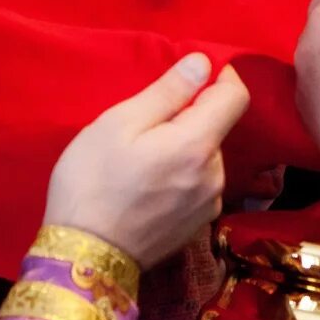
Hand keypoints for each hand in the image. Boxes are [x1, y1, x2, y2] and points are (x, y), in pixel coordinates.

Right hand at [43, 53, 249, 269]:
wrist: (84, 257)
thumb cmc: (91, 181)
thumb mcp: (118, 124)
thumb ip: (167, 92)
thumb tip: (202, 63)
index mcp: (198, 145)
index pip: (236, 96)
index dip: (220, 76)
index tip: (193, 74)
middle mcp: (216, 175)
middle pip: (217, 128)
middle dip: (191, 116)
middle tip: (143, 125)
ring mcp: (210, 205)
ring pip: (207, 157)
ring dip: (185, 147)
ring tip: (141, 158)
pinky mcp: (198, 226)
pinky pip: (199, 184)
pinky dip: (182, 174)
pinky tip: (148, 185)